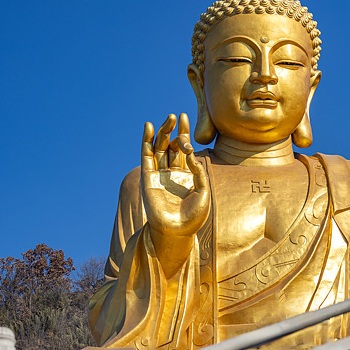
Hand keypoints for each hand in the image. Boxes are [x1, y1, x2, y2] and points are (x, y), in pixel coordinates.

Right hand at [141, 113, 209, 238]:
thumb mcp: (203, 191)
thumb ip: (198, 171)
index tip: (186, 117)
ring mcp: (160, 175)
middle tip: (178, 117)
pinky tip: (148, 127)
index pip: (184, 149)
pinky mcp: (149, 178)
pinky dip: (146, 141)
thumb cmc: (193, 217)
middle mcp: (172, 173)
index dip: (184, 133)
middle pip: (171, 146)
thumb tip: (190, 153)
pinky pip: (146, 156)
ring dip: (162, 132)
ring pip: (159, 148)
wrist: (178, 232)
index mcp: (187, 176)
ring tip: (168, 118)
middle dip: (175, 131)